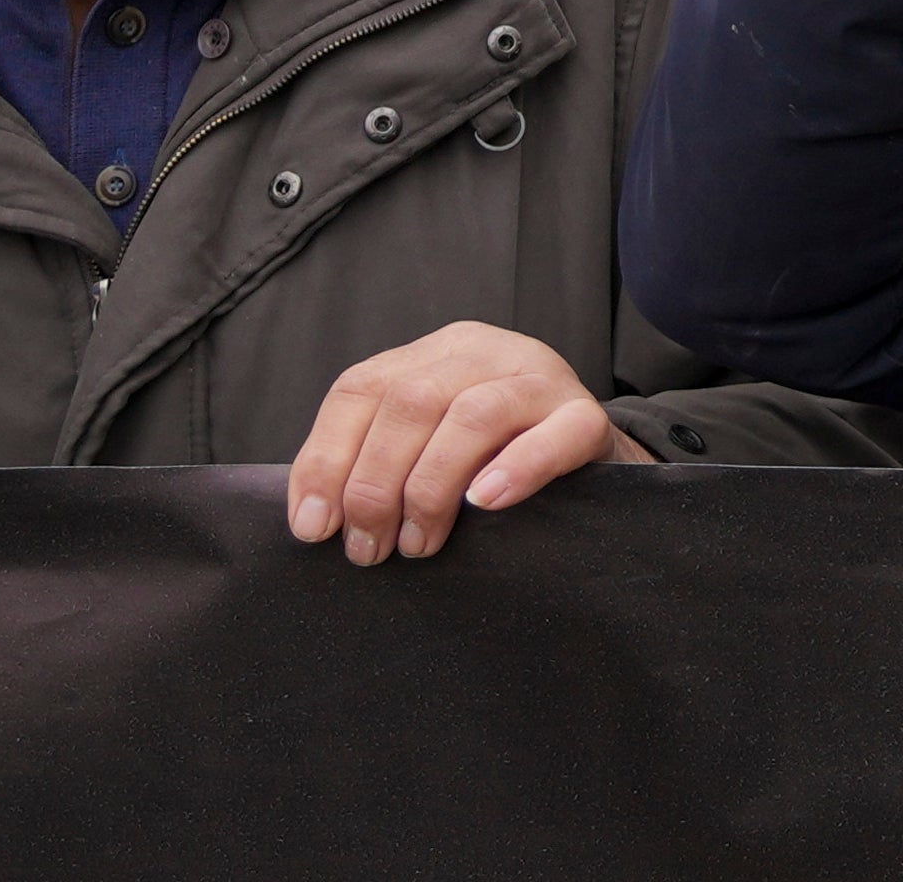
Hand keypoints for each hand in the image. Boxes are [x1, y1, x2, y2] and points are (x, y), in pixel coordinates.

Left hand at [287, 322, 645, 563]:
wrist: (590, 465)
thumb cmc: (490, 465)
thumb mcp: (424, 447)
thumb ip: (372, 462)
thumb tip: (312, 517)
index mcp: (435, 353)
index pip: (361, 388)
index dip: (326, 459)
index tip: (313, 528)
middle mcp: (484, 352)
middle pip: (409, 402)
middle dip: (374, 487)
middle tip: (369, 550)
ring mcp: (540, 378)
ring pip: (472, 414)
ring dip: (430, 488)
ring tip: (418, 544)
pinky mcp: (586, 416)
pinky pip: (554, 435)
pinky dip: (516, 469)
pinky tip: (485, 505)